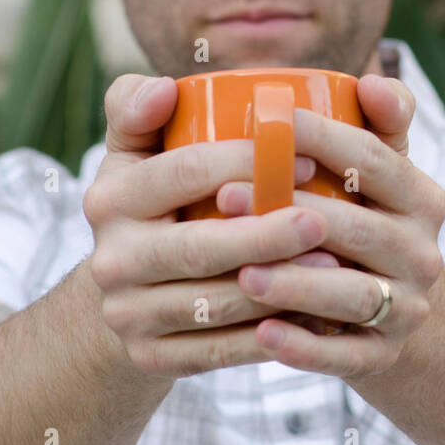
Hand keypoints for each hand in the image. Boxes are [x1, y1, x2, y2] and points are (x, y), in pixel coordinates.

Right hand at [84, 74, 339, 380]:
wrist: (130, 294)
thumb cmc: (157, 202)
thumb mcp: (138, 152)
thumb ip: (143, 107)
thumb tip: (167, 87)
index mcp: (109, 197)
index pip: (184, 170)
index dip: (246, 161)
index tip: (307, 155)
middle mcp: (109, 258)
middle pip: (199, 245)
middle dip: (266, 234)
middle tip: (324, 221)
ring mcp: (127, 315)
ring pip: (216, 303)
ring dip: (279, 288)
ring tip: (334, 268)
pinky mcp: (152, 357)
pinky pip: (221, 351)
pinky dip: (272, 335)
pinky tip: (316, 315)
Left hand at [218, 75, 444, 379]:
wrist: (391, 313)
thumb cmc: (363, 221)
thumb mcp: (379, 172)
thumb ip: (373, 121)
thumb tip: (368, 83)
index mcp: (422, 197)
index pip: (376, 160)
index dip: (323, 139)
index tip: (267, 120)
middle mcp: (425, 252)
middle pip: (357, 228)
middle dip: (289, 211)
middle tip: (223, 198)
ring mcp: (408, 307)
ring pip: (351, 294)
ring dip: (295, 283)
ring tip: (240, 273)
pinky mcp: (385, 355)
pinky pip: (347, 356)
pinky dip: (306, 348)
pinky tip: (263, 335)